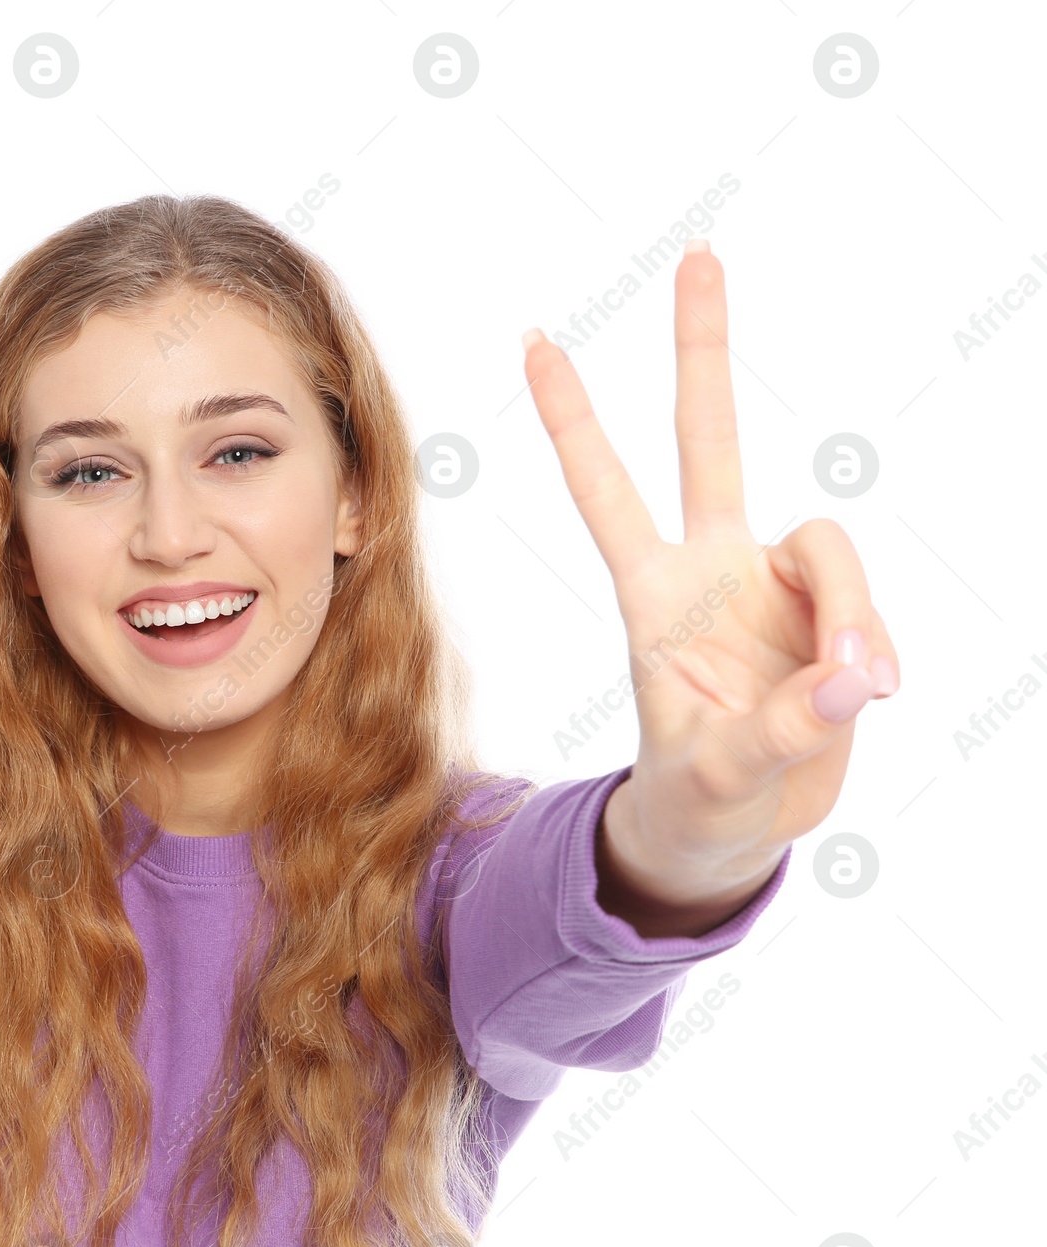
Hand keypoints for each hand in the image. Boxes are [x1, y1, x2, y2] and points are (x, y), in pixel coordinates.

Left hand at [521, 239, 899, 910]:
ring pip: (832, 548)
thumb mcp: (717, 777)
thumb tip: (858, 676)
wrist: (730, 832)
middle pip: (709, 441)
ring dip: (852, 617)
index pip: (605, 492)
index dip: (574, 420)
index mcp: (652, 596)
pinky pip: (868, 609)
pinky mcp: (832, 619)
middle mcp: (712, 571)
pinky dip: (874, 650)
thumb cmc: (695, 799)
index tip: (533, 341)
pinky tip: (864, 695)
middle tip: (699, 253)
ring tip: (853, 691)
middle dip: (702, 352)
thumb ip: (781, 729)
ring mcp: (774, 589)